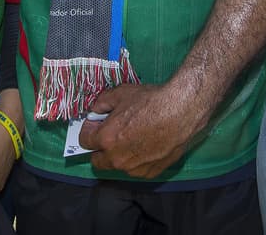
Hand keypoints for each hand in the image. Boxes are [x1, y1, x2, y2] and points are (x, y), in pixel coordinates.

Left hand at [77, 83, 204, 178]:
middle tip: (112, 134)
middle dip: (100, 148)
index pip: (84, 141)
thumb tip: (96, 110)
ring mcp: (134, 168)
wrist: (181, 111)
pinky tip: (149, 143)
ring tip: (135, 137)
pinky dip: (138, 159)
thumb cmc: (151, 101)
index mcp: (106, 140)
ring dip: (120, 154)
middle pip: (97, 160)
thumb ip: (102, 103)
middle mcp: (117, 159)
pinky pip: (137, 169)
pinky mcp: (151, 172)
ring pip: (118, 165)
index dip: (89, 130)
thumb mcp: (121, 93)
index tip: (97, 123)